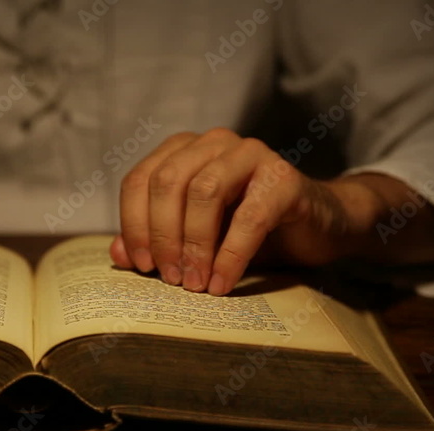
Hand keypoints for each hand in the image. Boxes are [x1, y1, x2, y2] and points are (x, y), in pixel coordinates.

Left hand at [111, 128, 387, 295]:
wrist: (315, 228)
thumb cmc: (246, 233)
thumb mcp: (194, 241)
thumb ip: (155, 242)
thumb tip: (117, 253)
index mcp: (183, 151)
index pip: (140, 180)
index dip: (133, 224)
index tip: (141, 265)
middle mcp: (213, 143)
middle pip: (167, 183)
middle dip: (163, 236)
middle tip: (169, 279)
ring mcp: (250, 153)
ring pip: (204, 192)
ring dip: (195, 245)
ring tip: (196, 284)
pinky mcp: (284, 176)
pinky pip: (249, 217)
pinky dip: (230, 256)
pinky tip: (222, 284)